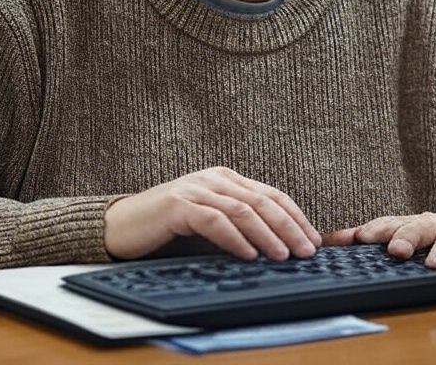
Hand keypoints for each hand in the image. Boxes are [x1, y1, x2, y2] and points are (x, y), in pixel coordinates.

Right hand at [104, 166, 321, 261]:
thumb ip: (239, 229)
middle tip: (307, 251)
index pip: (271, 195)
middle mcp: (214, 179)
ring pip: (243, 209)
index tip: (314, 240)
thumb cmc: (168, 230)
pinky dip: (235, 239)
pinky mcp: (178, 205)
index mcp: (226, 179)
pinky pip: (214, 221)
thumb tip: (279, 249)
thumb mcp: (211, 227)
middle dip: (290, 226)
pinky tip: (249, 255)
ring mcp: (196, 189)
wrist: (121, 227)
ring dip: (268, 234)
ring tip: (284, 255)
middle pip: (263, 200)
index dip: (296, 217)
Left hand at [323, 212, 435, 270]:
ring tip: (434, 264)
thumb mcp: (396, 234)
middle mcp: (428, 226)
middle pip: (415, 228)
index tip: (360, 239)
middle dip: (405, 238)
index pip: (387, 225)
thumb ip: (364, 238)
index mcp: (406, 225)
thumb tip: (326, 241)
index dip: (374, 231)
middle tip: (397, 251)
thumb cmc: (428, 235)